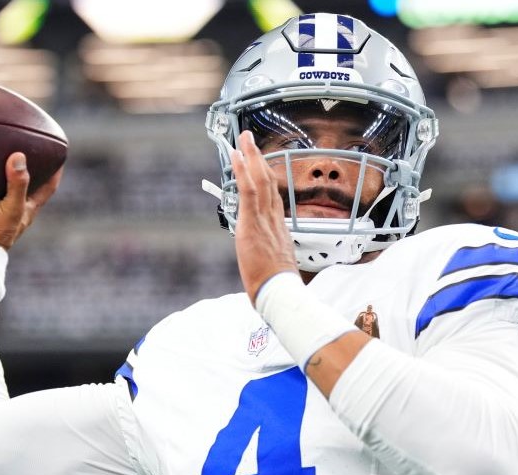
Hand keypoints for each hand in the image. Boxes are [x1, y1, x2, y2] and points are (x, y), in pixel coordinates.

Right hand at [0, 152, 62, 249]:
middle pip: (28, 182)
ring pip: (5, 184)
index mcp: (28, 207)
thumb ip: (17, 184)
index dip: (56, 170)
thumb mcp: (10, 207)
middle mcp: (15, 206)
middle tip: (28, 145)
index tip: (59, 152)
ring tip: (2, 149)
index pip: (49, 186)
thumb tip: (19, 156)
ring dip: (5, 170)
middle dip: (30, 166)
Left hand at [231, 130, 297, 303]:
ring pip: (260, 180)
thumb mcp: (274, 266)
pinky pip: (249, 190)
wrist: (280, 292)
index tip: (260, 164)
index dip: (265, 178)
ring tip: (244, 138)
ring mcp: (264, 219)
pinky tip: (237, 156)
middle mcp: (274, 218)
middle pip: (268, 181)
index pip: (273, 196)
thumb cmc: (277, 286)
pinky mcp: (252, 222)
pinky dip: (243, 171)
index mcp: (279, 228)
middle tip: (251, 140)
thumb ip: (269, 255)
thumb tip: (263, 258)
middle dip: (258, 159)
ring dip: (251, 156)